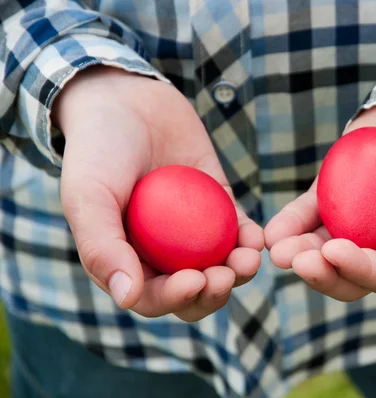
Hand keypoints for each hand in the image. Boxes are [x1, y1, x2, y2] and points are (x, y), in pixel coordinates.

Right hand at [54, 66, 262, 320]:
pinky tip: (257, 238)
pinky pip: (238, 233)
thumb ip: (101, 247)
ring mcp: (192, 233)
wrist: (128, 103)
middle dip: (214, 292)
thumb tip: (127, 298)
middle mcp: (161, 254)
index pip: (154, 296)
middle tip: (227, 275)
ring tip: (250, 259)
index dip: (177, 298)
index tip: (195, 281)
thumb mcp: (88, 196)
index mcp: (127, 262)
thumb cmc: (98, 151)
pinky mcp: (218, 209)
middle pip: (194, 291)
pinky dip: (250, 240)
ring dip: (239, 271)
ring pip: (221, 267)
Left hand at [264, 105, 375, 300]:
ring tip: (276, 249)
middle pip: (350, 276)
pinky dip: (291, 227)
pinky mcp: (335, 205)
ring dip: (299, 255)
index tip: (334, 252)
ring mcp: (358, 229)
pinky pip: (310, 220)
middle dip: (322, 272)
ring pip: (324, 254)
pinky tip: (272, 232)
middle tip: (296, 260)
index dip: (361, 269)